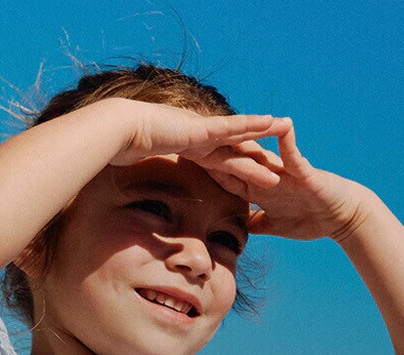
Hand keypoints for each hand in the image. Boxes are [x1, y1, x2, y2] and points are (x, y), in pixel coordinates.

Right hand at [103, 99, 287, 170]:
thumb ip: (141, 173)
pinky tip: (272, 122)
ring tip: (287, 134)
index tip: (250, 176)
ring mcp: (200, 131)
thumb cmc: (119, 148)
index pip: (216, 162)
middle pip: (234, 149)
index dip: (235, 168)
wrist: (116, 132)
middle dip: (256, 157)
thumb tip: (131, 184)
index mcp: (186, 149)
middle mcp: (197, 138)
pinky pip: (233, 126)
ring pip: (240, 136)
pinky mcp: (201, 128)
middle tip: (278, 163)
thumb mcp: (135, 165)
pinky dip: (253, 124)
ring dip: (264, 138)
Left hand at [192, 118, 379, 241]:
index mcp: (258, 187)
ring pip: (260, 151)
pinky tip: (282, 125)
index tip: (184, 158)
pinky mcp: (304, 170)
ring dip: (245, 138)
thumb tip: (237, 230)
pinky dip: (287, 140)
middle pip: (237, 158)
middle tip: (194, 133)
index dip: (206, 169)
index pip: (227, 176)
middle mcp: (268, 173)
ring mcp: (285, 170)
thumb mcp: (275, 225)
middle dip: (217, 148)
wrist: (342, 217)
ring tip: (227, 122)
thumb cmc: (312, 219)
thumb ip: (256, 223)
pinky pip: (293, 153)